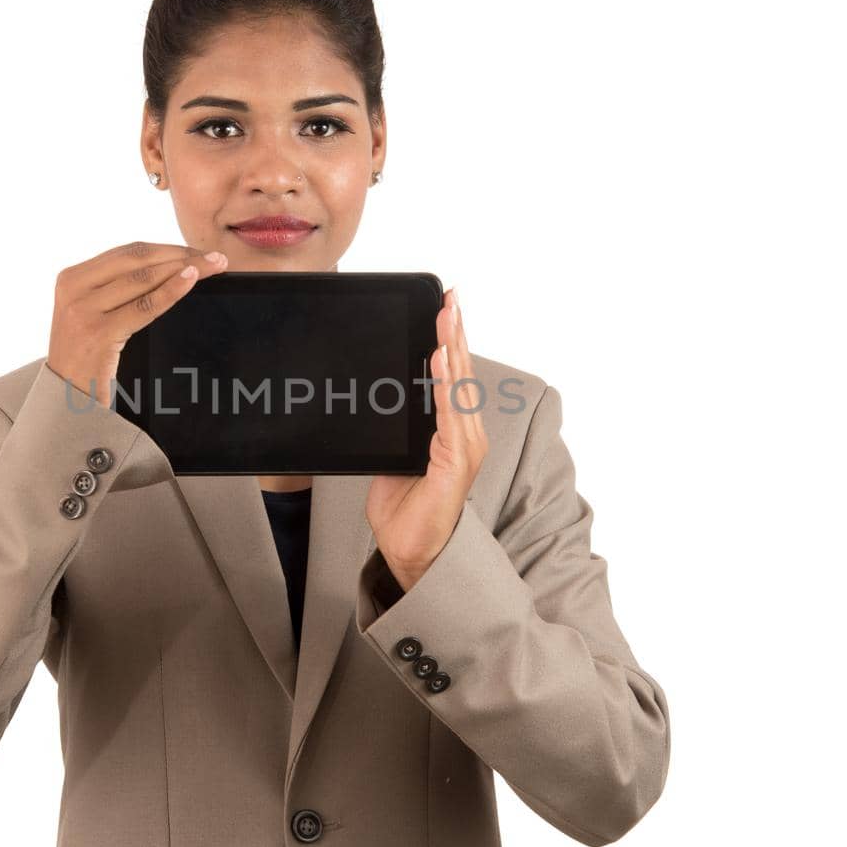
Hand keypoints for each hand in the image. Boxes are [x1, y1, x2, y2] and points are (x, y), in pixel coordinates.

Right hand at [47, 240, 229, 408]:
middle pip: (138, 259)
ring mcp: (82, 310)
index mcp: (72, 278)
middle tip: (215, 258)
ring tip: (213, 267)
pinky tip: (191, 280)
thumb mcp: (93, 317)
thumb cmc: (87, 361)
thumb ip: (117, 292)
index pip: (127, 253)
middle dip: (181, 254)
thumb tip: (171, 268)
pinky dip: (171, 290)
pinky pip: (144, 306)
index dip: (167, 248)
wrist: (66, 402)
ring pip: (144, 278)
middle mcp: (73, 288)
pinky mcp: (98, 333)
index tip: (197, 252)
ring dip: (185, 268)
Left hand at [365, 286, 487, 591]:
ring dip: (451, 346)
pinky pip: (449, 413)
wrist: (412, 551)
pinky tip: (438, 358)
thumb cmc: (406, 509)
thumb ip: (397, 428)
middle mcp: (465, 433)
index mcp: (451, 430)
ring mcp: (464, 446)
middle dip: (455, 331)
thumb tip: (380, 400)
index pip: (451, 376)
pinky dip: (443, 383)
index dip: (450, 339)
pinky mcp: (455, 460)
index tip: (445, 306)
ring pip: (458, 385)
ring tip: (447, 314)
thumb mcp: (395, 456)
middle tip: (450, 296)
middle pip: (460, 372)